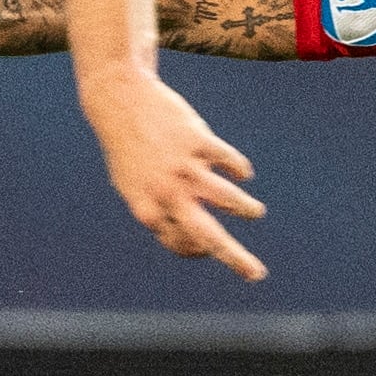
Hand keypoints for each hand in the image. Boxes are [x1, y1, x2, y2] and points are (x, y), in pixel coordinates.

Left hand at [79, 68, 267, 280]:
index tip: (206, 246)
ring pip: (229, 200)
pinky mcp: (199, 141)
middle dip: (235, 258)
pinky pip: (231, 163)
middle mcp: (167, 194)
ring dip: (246, 209)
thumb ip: (159, 211)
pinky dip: (239, 171)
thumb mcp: (132, 187)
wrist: (119, 101)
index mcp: (147, 210)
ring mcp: (184, 167)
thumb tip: (195, 238)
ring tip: (255, 213)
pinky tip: (240, 174)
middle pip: (208, 236)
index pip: (183, 245)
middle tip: (257, 275)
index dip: (199, 249)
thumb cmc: (129, 150)